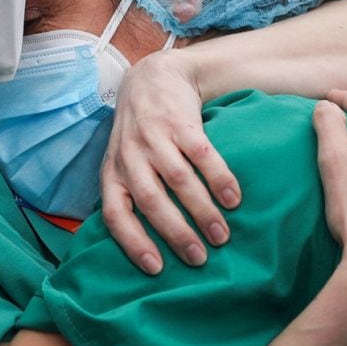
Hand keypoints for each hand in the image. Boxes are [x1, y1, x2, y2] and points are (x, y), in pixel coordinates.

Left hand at [101, 49, 240, 274]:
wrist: (152, 77)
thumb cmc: (138, 133)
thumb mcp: (121, 162)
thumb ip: (127, 192)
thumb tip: (145, 244)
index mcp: (112, 173)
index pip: (115, 214)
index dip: (133, 243)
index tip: (156, 269)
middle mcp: (130, 156)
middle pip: (152, 202)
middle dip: (177, 234)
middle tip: (200, 259)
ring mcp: (154, 137)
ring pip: (179, 181)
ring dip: (203, 211)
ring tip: (222, 236)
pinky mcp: (179, 122)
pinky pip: (202, 155)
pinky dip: (219, 178)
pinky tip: (234, 198)